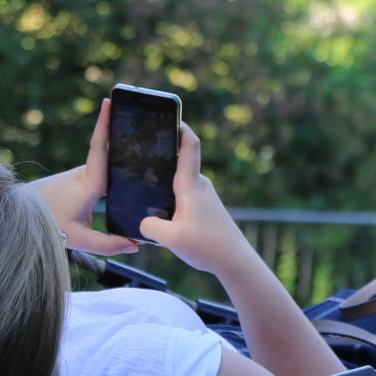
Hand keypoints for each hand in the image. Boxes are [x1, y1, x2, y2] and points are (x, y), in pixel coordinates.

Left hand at [28, 99, 133, 256]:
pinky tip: (130, 169)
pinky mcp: (78, 181)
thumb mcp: (80, 238)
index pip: (100, 148)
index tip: (109, 101)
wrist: (18, 219)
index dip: (105, 124)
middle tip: (142, 113)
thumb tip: (136, 243)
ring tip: (147, 142)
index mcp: (89, 183)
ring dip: (121, 149)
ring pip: (105, 161)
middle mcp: (85, 174)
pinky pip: (101, 170)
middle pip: (108, 149)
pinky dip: (114, 164)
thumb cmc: (47, 225)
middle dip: (123, 131)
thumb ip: (109, 244)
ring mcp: (80, 175)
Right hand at [137, 124, 257, 278]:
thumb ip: (149, 227)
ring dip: (165, 181)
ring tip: (143, 184)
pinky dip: (171, 197)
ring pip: (180, 182)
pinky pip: (184, 195)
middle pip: (181, 161)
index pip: (190, 145)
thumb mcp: (170, 238)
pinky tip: (159, 211)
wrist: (235, 262)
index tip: (168, 114)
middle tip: (139, 153)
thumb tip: (141, 222)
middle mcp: (200, 185)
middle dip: (162, 155)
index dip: (180, 126)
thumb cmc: (207, 246)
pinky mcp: (205, 209)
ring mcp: (204, 197)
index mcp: (191, 185)